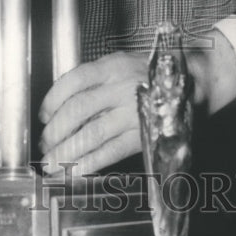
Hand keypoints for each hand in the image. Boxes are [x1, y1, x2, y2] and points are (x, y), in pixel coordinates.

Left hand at [38, 51, 148, 175]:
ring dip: (66, 152)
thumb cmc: (151, 74)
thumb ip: (96, 78)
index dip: (53, 99)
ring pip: (92, 134)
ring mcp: (133, 112)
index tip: (43, 115)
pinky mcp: (144, 135)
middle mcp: (122, 87)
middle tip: (45, 143)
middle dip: (55, 130)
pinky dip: (90, 163)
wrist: (192, 84)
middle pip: (78, 109)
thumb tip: (62, 104)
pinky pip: (112, 151)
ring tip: (51, 164)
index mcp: (114, 66)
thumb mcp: (123, 64)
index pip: (74, 80)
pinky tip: (75, 172)